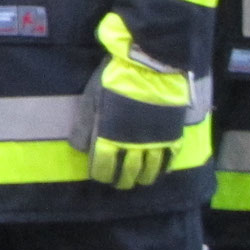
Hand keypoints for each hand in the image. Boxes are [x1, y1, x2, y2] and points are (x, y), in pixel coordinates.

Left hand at [77, 12, 191, 189]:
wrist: (150, 66)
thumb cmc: (116, 79)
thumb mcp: (92, 97)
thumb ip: (85, 124)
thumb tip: (79, 148)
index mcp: (110, 136)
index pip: (104, 165)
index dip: (101, 173)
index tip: (99, 176)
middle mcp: (132, 144)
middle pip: (127, 172)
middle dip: (121, 180)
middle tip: (119, 183)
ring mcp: (154, 141)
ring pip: (149, 170)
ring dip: (142, 178)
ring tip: (138, 181)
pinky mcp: (171, 134)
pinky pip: (169, 159)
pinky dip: (164, 169)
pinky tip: (160, 172)